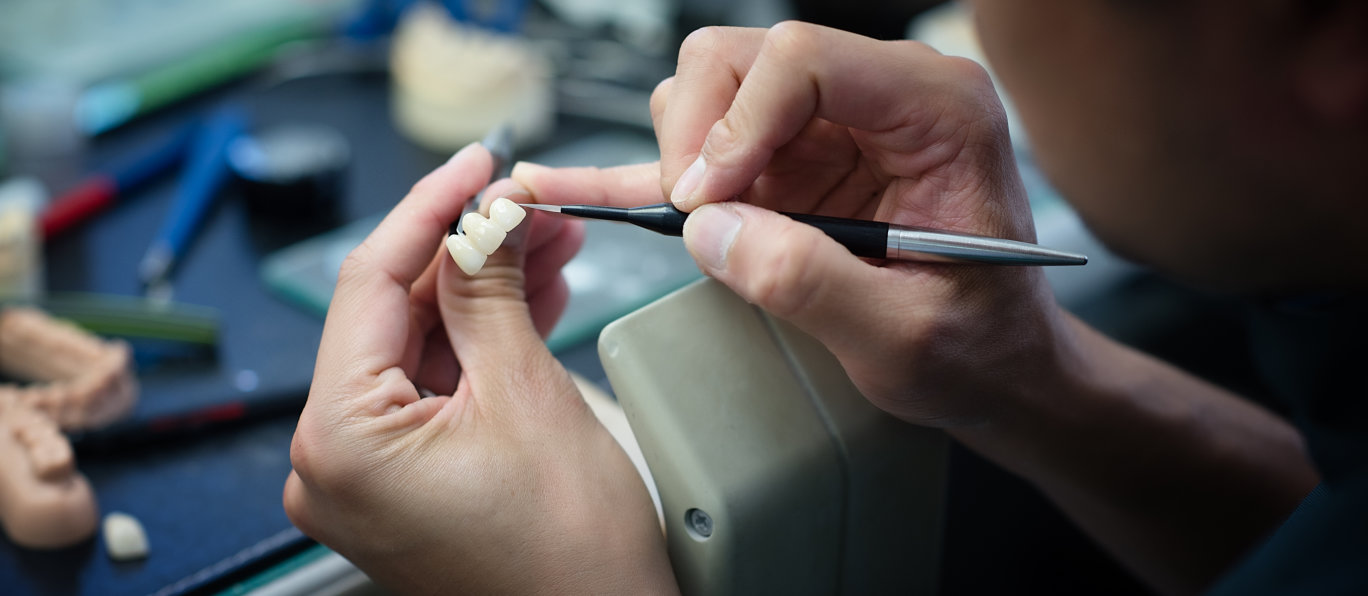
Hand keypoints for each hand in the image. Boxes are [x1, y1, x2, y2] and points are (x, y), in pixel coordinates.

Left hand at [283, 144, 676, 593]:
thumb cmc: (568, 555)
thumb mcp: (527, 394)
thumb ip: (487, 292)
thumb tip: (481, 218)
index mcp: (341, 442)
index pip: (367, 285)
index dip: (428, 209)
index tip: (476, 165)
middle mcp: (333, 464)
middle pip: (393, 316)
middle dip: (467, 253)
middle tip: (527, 206)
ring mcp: (366, 477)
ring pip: (419, 349)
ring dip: (481, 293)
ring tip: (546, 246)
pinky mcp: (402, 483)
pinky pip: (433, 390)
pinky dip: (479, 344)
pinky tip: (528, 299)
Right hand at [515, 23, 1068, 428]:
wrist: (996, 369)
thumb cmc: (979, 345)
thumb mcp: (906, 335)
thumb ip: (809, 281)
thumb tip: (710, 231)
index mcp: (933, 108)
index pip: (802, 58)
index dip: (736, 124)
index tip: (707, 203)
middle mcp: (878, 97)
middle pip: (740, 58)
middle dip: (697, 134)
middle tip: (695, 216)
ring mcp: (827, 126)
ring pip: (709, 91)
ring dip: (679, 158)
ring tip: (697, 227)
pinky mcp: (789, 165)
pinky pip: (699, 153)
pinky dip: (638, 175)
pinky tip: (565, 186)